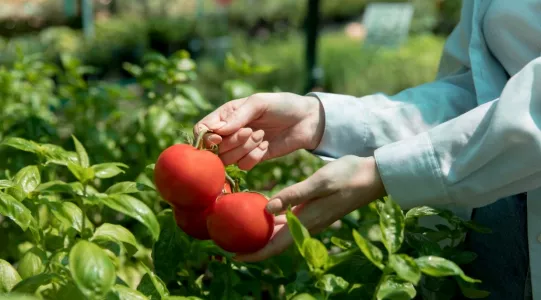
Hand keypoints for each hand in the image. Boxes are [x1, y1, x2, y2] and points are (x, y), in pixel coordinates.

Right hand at [194, 92, 324, 169]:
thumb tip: (217, 130)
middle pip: (215, 148)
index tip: (220, 137)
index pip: (202, 128)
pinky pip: (244, 166)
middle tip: (253, 131)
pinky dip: (254, 158)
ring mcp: (241, 147)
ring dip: (245, 149)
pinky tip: (266, 147)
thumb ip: (238, 115)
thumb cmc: (283, 105)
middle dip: (234, 142)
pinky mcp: (253, 158)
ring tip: (262, 136)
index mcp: (226, 114)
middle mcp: (230, 132)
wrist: (308, 120)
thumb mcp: (260, 103)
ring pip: (228, 159)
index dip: (207, 137)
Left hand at [233, 155, 386, 261]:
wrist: (373, 176)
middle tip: (229, 240)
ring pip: (282, 233)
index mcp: (307, 220)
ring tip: (241, 228)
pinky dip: (274, 222)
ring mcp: (312, 218)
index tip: (234, 256)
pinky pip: (289, 222)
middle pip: (275, 242)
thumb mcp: (319, 182)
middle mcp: (308, 224)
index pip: (276, 245)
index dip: (255, 253)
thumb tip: (267, 208)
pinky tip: (264, 212)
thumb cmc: (347, 176)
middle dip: (253, 245)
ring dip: (262, 234)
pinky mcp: (315, 211)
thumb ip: (294, 195)